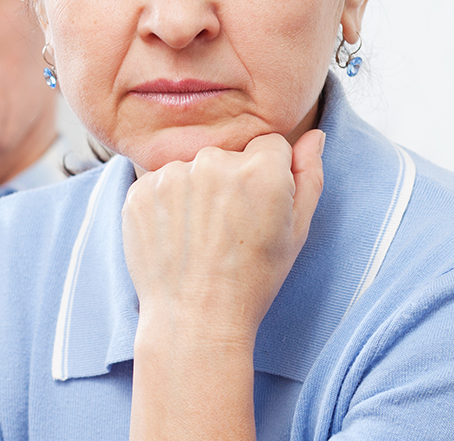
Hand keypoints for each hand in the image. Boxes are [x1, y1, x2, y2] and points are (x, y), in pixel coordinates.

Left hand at [123, 129, 324, 439]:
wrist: (195, 318)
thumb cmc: (254, 279)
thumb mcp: (296, 231)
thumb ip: (309, 175)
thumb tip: (314, 134)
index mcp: (260, 169)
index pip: (269, 145)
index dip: (268, 177)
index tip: (259, 209)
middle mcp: (213, 162)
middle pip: (227, 154)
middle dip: (230, 180)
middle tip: (228, 228)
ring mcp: (171, 175)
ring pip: (191, 167)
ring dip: (195, 190)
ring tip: (200, 236)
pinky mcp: (139, 191)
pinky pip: (159, 184)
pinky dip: (166, 205)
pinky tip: (176, 238)